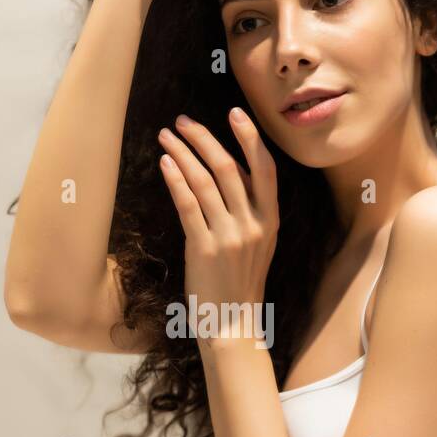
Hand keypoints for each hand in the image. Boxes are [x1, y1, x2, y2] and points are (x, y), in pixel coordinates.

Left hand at [157, 108, 278, 339]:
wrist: (232, 323)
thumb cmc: (240, 282)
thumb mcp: (258, 244)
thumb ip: (250, 210)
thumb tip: (230, 173)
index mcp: (271, 221)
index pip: (266, 169)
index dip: (250, 138)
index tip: (234, 113)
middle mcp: (254, 225)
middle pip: (229, 168)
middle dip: (204, 138)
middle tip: (182, 121)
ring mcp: (229, 237)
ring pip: (206, 182)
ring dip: (183, 154)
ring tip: (166, 137)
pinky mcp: (204, 248)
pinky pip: (188, 205)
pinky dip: (176, 180)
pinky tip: (165, 164)